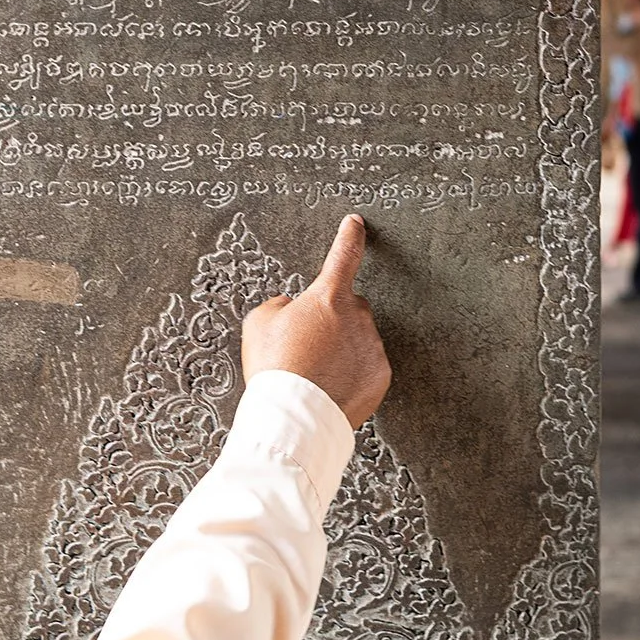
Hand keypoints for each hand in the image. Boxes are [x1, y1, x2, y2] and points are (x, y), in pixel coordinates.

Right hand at [241, 214, 391, 428]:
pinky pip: (366, 366)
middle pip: (348, 307)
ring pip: (358, 339)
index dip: (350, 235)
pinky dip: (352, 374)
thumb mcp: (259, 323)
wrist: (294, 416)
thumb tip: (291, 307)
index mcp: (328, 296)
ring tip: (314, 373)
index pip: (343, 255)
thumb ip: (280, 305)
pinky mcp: (380, 375)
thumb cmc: (274, 368)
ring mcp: (372, 347)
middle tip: (306, 347)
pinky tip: (330, 386)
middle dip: (332, 320)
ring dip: (341, 349)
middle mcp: (357, 316)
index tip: (356, 223)